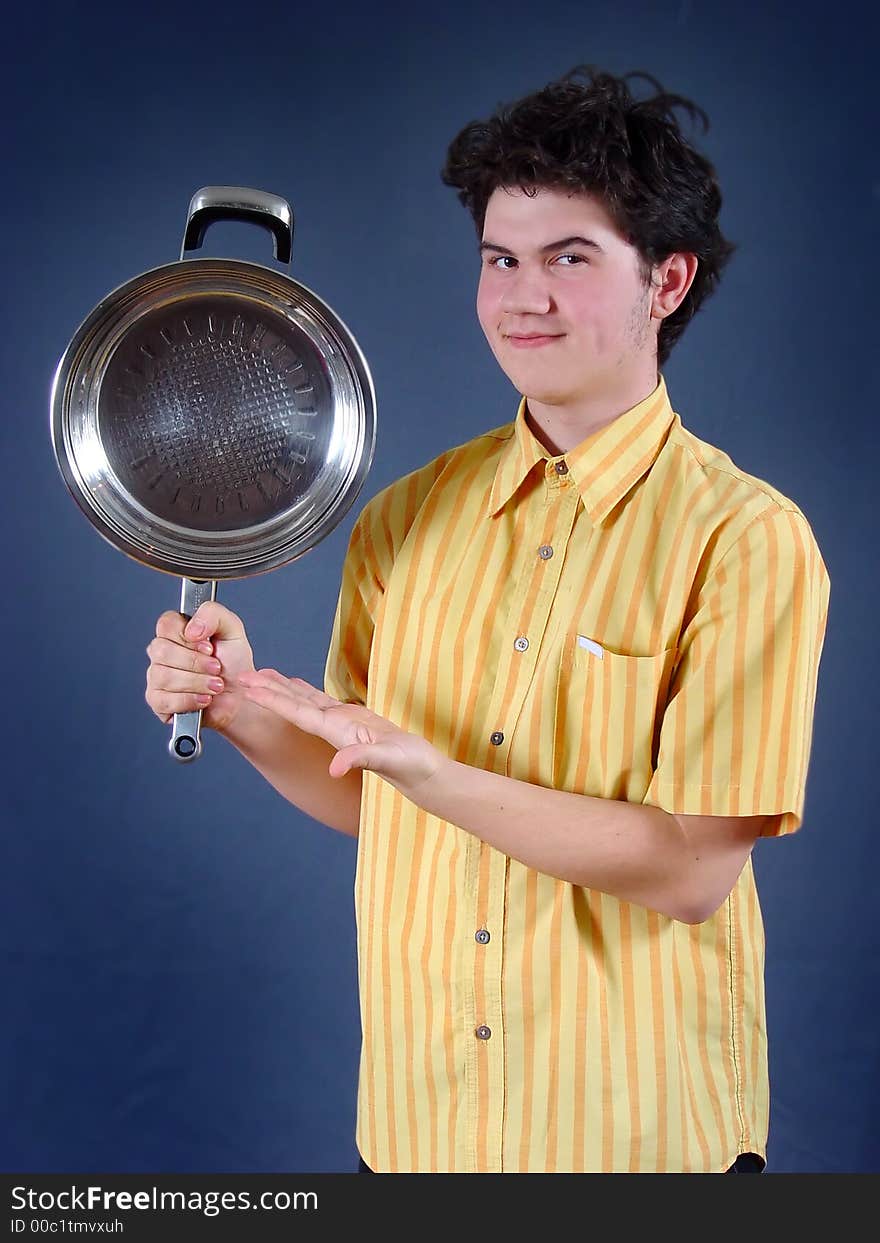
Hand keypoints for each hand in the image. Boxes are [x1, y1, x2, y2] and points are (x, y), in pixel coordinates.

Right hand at [145, 601, 255, 732]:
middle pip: (161, 650)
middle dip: (196, 662)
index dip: (189, 638)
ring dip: (197, 682)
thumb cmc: (233, 664)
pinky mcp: (157, 702)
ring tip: (215, 685)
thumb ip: (212, 614)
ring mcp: (156, 677)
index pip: (166, 624)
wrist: (241, 697)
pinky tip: (204, 699)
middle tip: (217, 668)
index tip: (209, 647)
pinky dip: (190, 700)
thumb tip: (191, 629)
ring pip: (163, 676)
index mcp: (176, 632)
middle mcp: (162, 653)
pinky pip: (164, 700)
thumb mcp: (232, 630)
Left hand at [236, 669, 442, 792]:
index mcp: (337, 733)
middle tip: (241, 675)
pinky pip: (323, 702)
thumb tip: (335, 767)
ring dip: (283, 688)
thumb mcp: (389, 760)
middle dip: (268, 690)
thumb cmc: (409, 767)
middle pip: (294, 705)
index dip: (273, 700)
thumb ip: (362, 760)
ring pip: (306, 701)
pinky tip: (296, 685)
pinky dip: (307, 691)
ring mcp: (342, 725)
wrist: (422, 774)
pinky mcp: (354, 721)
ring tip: (262, 674)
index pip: (298, 713)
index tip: (250, 689)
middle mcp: (334, 728)